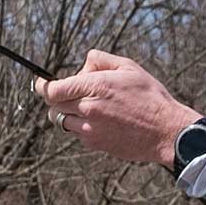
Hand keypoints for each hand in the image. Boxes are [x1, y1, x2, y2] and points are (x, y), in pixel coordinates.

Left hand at [35, 50, 195, 166]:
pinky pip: (77, 134)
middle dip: (56, 99)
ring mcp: (90, 129)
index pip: (53, 89)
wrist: (166, 130)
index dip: (42, 86)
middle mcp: (88, 108)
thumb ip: (100, 61)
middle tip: (66, 94)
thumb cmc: (150, 96)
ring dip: (67, 114)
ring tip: (87, 108)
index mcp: (95, 86)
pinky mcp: (95, 144)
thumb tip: (82, 65)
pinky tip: (100, 121)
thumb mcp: (128, 67)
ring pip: (62, 122)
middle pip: (53, 106)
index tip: (40, 83)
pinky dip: (81, 127)